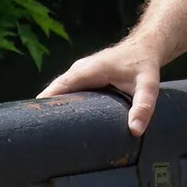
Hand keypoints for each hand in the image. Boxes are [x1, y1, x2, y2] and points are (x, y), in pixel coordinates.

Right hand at [39, 40, 163, 135]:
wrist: (146, 46)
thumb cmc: (145, 64)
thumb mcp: (148, 85)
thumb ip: (144, 106)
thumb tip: (135, 130)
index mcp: (85, 72)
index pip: (54, 91)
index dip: (44, 109)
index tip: (38, 129)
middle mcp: (77, 71)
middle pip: (53, 95)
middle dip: (48, 114)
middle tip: (47, 139)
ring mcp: (79, 74)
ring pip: (60, 94)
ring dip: (56, 111)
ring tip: (54, 136)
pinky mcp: (84, 78)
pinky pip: (69, 93)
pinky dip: (66, 106)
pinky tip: (69, 124)